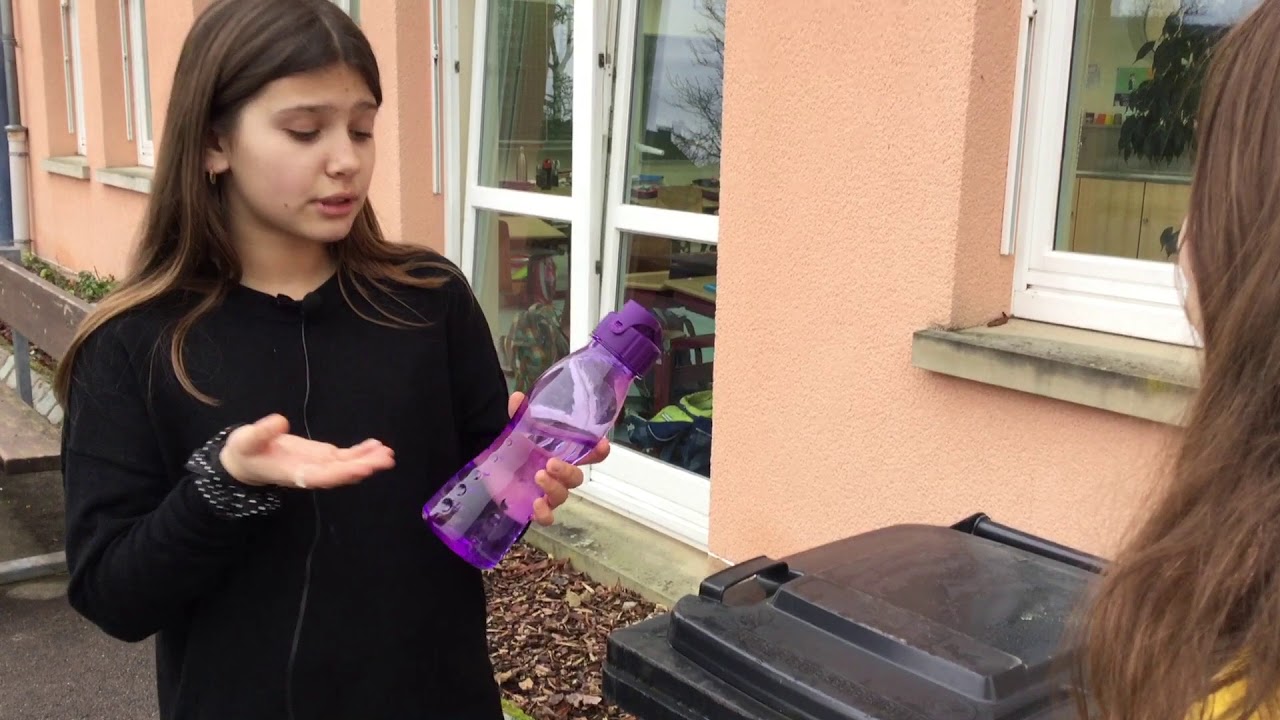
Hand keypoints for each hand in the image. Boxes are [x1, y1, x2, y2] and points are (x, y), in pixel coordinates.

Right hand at [219, 414, 395, 488]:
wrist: (245, 460)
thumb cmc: (244, 451)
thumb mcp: (246, 440)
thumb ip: (261, 432)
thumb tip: (280, 421)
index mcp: (294, 472)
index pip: (321, 476)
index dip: (342, 473)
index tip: (362, 468)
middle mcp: (310, 472)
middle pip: (340, 473)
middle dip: (363, 466)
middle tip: (386, 459)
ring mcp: (318, 464)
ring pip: (346, 465)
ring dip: (367, 460)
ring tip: (388, 453)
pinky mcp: (321, 456)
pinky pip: (343, 457)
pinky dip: (360, 452)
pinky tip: (376, 446)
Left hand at [509, 392, 609, 525]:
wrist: (489, 466)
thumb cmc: (511, 446)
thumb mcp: (515, 428)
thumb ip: (518, 415)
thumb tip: (518, 398)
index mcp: (561, 452)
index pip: (589, 454)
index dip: (599, 452)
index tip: (601, 445)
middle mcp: (558, 474)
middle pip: (577, 478)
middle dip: (567, 471)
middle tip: (551, 463)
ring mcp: (546, 492)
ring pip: (562, 495)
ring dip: (554, 487)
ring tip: (537, 476)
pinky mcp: (532, 507)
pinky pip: (547, 517)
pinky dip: (545, 514)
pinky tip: (536, 505)